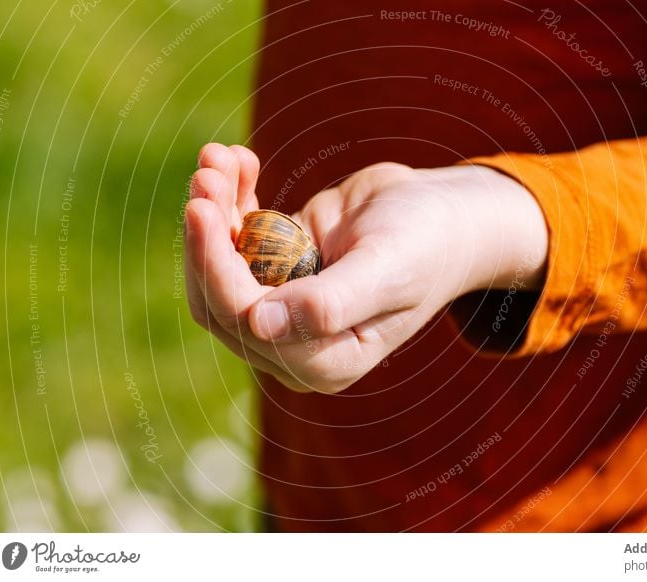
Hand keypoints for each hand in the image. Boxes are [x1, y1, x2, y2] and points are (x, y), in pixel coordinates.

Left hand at [185, 143, 547, 392]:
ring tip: (218, 158)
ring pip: (220, 267)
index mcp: (326, 360)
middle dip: (206, 239)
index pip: (247, 325)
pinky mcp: (278, 267)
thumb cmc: (427, 243)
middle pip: (220, 300)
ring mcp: (284, 304)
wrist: (443, 213)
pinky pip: (235, 238)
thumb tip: (260, 326)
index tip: (203, 209)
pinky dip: (230, 199)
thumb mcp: (388, 270)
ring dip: (213, 211)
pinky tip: (239, 160)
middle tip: (206, 176)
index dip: (216, 270)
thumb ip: (331, 303)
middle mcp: (297, 342)